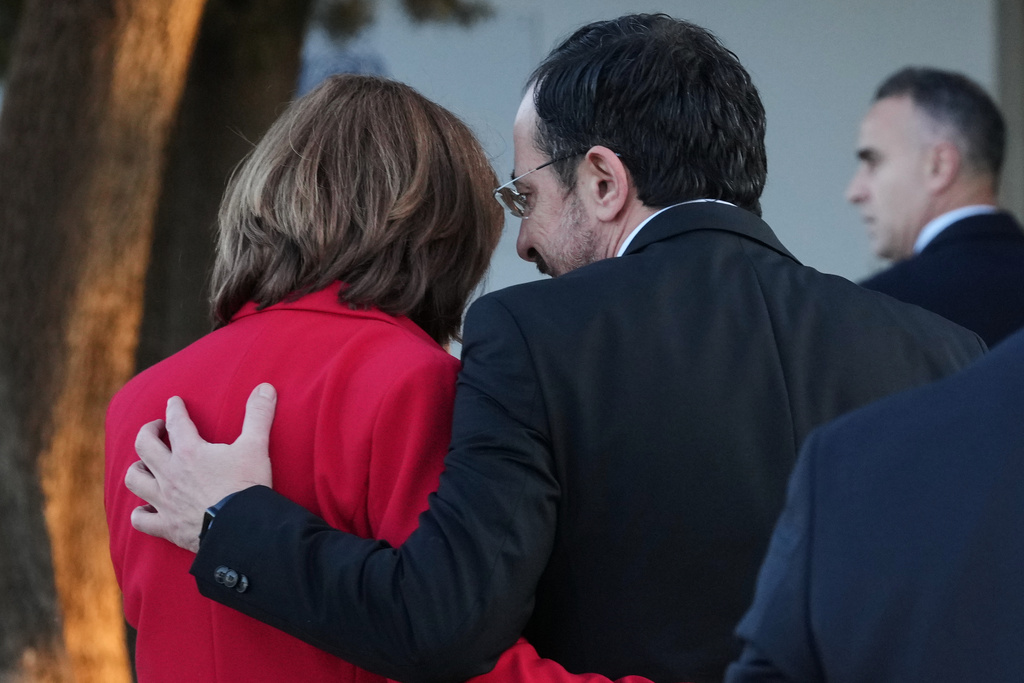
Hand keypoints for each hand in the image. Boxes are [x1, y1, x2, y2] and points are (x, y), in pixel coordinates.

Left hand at [125, 383, 277, 551]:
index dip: (174, 408)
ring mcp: (164, 500)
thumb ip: (258, 415)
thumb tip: (266, 387)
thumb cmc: (247, 486)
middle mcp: (170, 473)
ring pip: (134, 479)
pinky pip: (140, 519)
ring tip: (145, 465)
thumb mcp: (256, 447)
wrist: (240, 529)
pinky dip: (141, 513)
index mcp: (190, 452)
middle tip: (157, 428)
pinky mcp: (166, 525)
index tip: (174, 402)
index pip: (176, 421)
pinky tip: (146, 508)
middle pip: (144, 445)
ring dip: (138, 469)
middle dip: (148, 432)